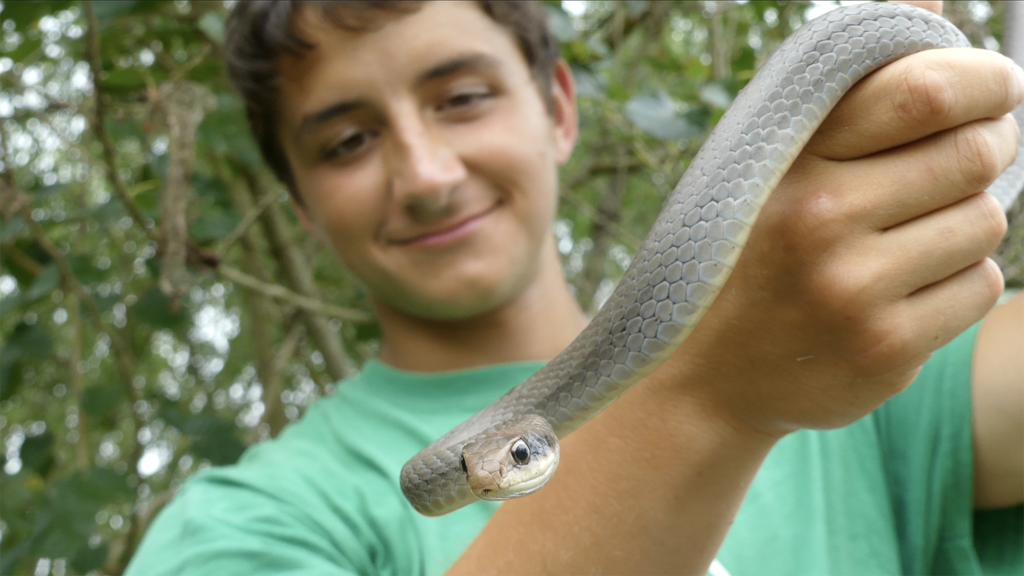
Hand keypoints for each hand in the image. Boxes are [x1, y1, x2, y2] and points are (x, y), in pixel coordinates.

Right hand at [650, 46, 1020, 437]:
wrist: (705, 376)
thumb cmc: (746, 253)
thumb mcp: (772, 162)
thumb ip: (850, 86)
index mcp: (791, 161)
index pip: (924, 90)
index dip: (983, 81)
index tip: (991, 90)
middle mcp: (821, 220)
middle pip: (975, 154)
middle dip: (988, 148)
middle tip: (964, 159)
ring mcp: (853, 290)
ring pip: (985, 223)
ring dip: (966, 222)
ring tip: (913, 237)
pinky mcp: (885, 350)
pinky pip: (980, 287)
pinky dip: (960, 280)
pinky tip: (907, 289)